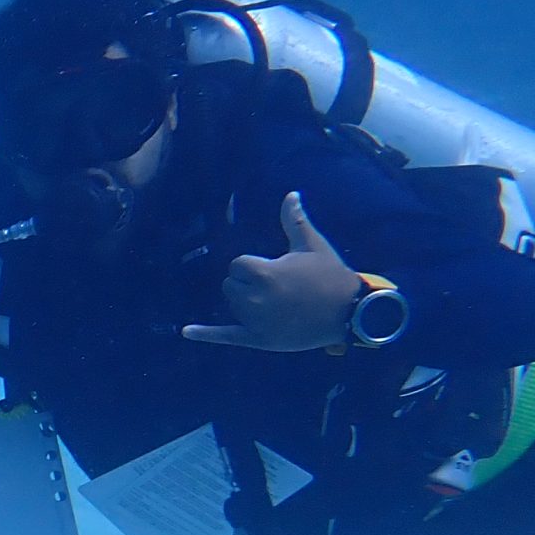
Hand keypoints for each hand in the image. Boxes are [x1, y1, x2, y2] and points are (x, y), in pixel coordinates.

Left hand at [182, 192, 364, 352]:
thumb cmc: (330, 275)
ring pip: (232, 304)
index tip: (277, 269)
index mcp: (265, 273)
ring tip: (276, 302)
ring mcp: (256, 321)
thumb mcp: (311, 246)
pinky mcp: (258, 340)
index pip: (237, 265)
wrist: (349, 312)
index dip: (254, 265)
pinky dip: (206, 334)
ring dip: (245, 302)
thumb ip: (294, 221)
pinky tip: (186, 331)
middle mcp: (256, 299)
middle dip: (248, 283)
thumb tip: (290, 194)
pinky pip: (225, 336)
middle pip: (231, 285)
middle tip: (278, 287)